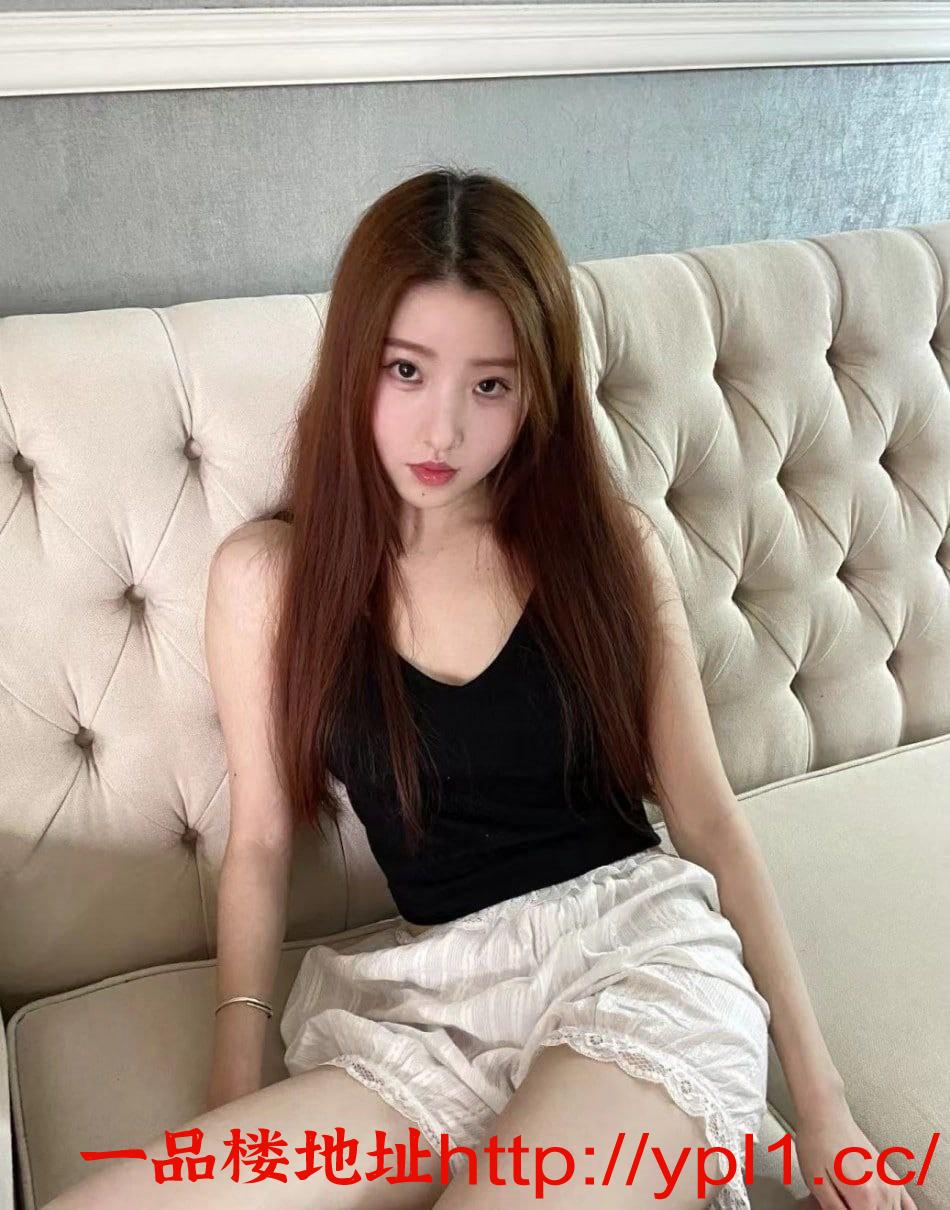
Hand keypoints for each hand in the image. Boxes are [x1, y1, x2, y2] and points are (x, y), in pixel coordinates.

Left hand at [794, 1089, 916, 1208]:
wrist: (826, 1114)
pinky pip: (908, 1205)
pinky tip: (887, 1207)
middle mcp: (884, 1192)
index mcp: (865, 1197)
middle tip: (844, 1201)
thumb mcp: (817, 1184)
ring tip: (855, 1200)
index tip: (842, 1207)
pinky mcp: (891, 1176)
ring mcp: (891, 1183)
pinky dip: (900, 1209)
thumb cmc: (817, 1143)